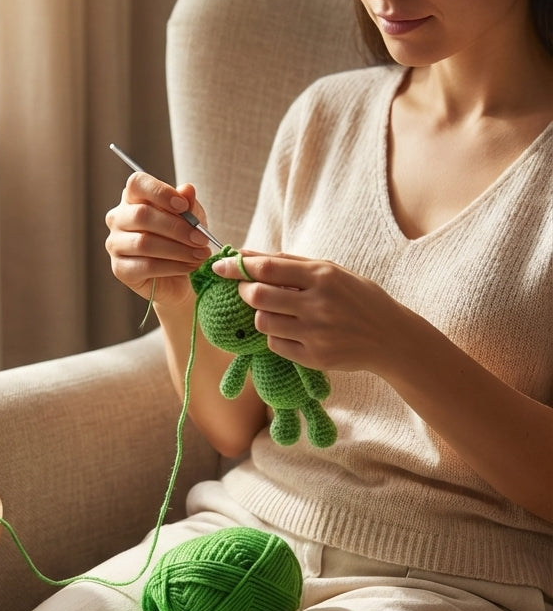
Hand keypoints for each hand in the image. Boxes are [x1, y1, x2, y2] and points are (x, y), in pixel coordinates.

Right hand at [105, 173, 213, 306]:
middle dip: (177, 228)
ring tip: (200, 254)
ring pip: (144, 243)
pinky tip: (190, 266)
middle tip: (201, 238)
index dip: (161, 192)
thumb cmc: (181, 239)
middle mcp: (118, 218)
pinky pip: (146, 266)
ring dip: (178, 250)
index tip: (184, 206)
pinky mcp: (120, 269)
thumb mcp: (192, 218)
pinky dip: (173, 266)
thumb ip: (189, 204)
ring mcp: (115, 244)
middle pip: (141, 215)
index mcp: (133, 198)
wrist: (179, 277)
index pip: (137, 183)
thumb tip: (187, 190)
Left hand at [211, 250, 401, 373]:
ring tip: (278, 312)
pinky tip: (293, 331)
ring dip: (261, 315)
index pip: (267, 268)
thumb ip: (288, 262)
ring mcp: (316, 333)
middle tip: (247, 290)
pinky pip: (275, 345)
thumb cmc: (356, 297)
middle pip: (258, 296)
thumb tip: (245, 253)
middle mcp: (318, 304)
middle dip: (244, 292)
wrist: (390, 337)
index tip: (219, 266)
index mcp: (322, 276)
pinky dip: (276, 336)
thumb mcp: (330, 271)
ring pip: (263, 322)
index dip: (237, 267)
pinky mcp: (314, 357)